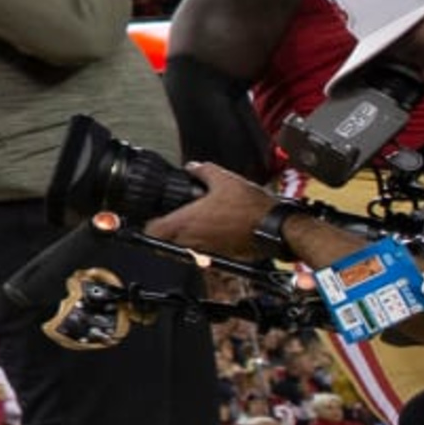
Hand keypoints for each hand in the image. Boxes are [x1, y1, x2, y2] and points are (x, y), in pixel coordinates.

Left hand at [146, 163, 278, 257]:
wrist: (276, 228)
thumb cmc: (251, 207)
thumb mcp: (224, 178)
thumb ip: (202, 171)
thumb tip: (193, 167)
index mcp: (188, 222)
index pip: (152, 231)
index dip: (148, 223)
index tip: (151, 216)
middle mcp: (193, 240)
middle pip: (164, 242)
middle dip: (164, 231)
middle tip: (169, 218)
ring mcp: (207, 251)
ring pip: (183, 249)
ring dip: (182, 238)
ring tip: (191, 223)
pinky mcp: (221, 257)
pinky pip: (202, 253)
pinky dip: (201, 244)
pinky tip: (211, 230)